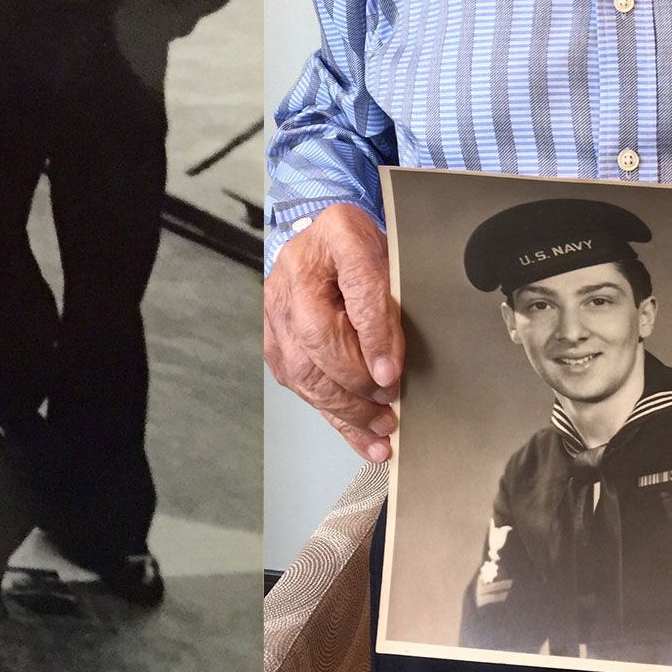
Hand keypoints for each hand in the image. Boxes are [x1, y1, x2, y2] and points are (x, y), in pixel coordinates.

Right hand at [263, 202, 402, 461]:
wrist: (331, 242)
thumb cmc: (370, 252)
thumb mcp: (396, 259)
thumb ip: (396, 301)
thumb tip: (390, 365)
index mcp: (336, 236)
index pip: (357, 289)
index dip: (373, 336)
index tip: (391, 376)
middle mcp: (296, 272)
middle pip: (317, 336)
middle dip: (355, 382)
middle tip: (389, 407)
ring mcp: (277, 306)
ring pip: (302, 368)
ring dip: (343, 407)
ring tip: (380, 430)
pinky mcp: (275, 338)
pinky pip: (297, 382)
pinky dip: (331, 413)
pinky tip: (359, 436)